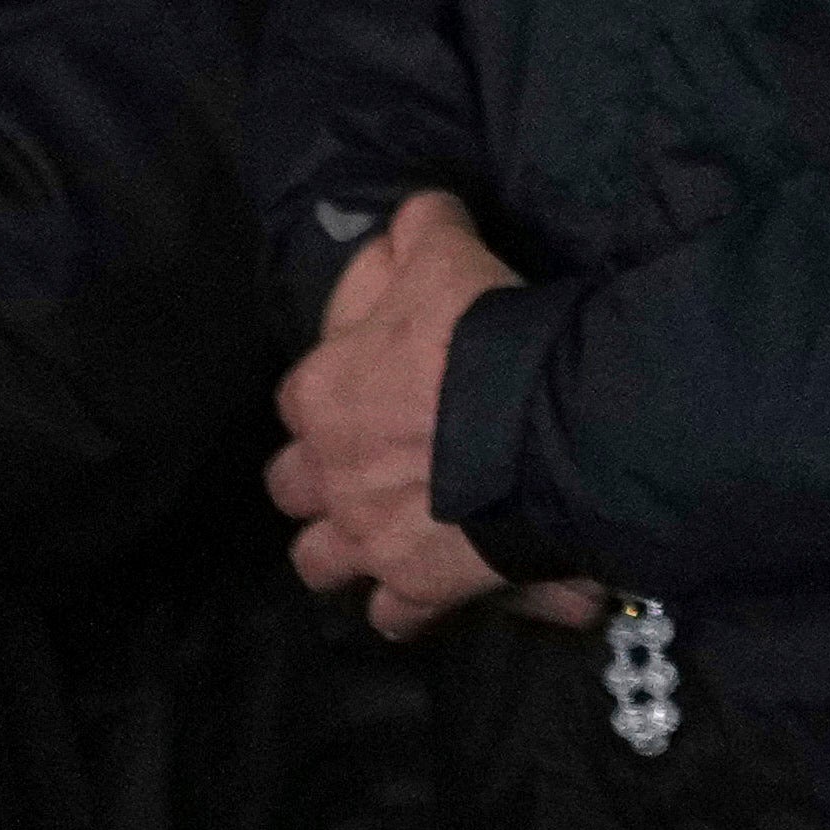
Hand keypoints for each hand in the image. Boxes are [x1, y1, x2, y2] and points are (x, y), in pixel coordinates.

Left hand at [270, 188, 530, 639]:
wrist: (538, 423)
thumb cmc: (479, 333)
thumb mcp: (446, 252)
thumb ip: (419, 230)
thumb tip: (415, 213)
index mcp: (321, 394)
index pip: (299, 397)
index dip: (331, 393)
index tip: (367, 389)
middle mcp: (327, 473)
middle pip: (291, 486)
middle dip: (318, 481)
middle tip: (365, 467)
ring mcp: (366, 536)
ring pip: (318, 561)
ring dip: (342, 549)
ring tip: (379, 536)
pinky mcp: (415, 585)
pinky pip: (391, 617)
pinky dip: (404, 608)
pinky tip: (427, 593)